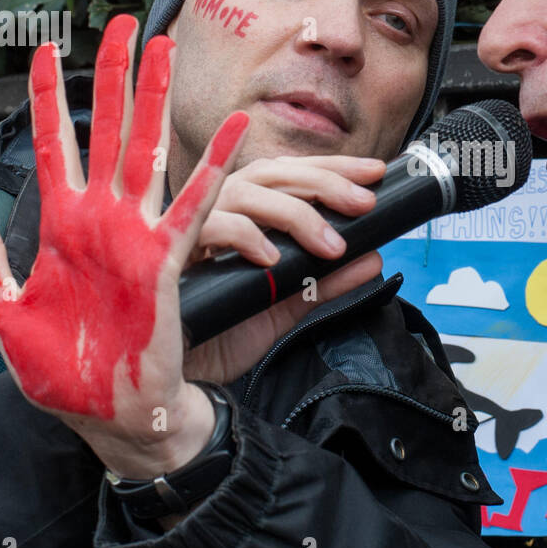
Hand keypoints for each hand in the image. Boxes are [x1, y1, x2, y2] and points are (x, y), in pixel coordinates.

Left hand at [0, 14, 244, 478]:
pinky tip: (234, 129)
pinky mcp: (166, 260)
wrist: (107, 412)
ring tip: (162, 49)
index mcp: (61, 225)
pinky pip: (194, 204)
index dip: (48, 98)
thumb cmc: (59, 371)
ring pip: (148, 151)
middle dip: (112, 76)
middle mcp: (101, 219)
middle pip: (109, 131)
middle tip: (118, 23)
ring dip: (155, 100)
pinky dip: (213, 166)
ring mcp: (135, 234)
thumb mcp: (2, 309)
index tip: (45, 49)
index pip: (54, 146)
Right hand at [180, 155, 388, 385]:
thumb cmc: (221, 333)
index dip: (332, 168)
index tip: (375, 172)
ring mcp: (191, 225)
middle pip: (272, 174)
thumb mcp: (284, 307)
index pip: (290, 175)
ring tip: (330, 245)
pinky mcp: (171, 250)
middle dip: (324, 182)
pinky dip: (245, 236)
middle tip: (364, 203)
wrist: (177, 379)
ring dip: (295, 213)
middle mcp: (217, 209)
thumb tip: (373, 259)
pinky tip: (273, 258)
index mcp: (244, 213)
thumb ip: (325, 282)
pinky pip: (209, 226)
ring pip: (244, 191)